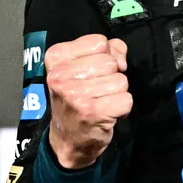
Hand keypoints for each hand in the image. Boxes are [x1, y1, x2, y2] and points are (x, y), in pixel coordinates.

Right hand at [45, 34, 132, 169]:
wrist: (67, 140)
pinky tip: (107, 113)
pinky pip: (126, 100)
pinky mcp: (91, 112)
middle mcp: (60, 76)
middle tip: (96, 91)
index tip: (93, 72)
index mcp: (56, 58)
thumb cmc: (77, 98)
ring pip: (121, 81)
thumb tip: (121, 58)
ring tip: (101, 102)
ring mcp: (74, 95)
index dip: (105, 56)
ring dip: (117, 93)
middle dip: (111, 76)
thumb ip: (107, 50)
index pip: (99, 42)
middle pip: (110, 62)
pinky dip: (122, 108)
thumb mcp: (82, 66)